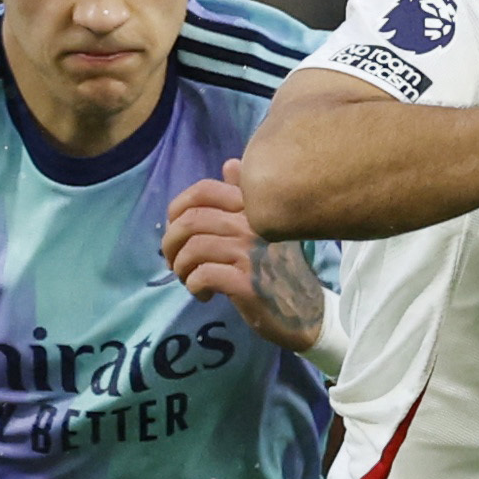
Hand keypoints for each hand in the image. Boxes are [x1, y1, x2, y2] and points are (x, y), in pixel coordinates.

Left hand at [163, 159, 324, 351]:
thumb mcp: (267, 229)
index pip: (205, 190)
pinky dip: (194, 285)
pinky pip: (202, 275)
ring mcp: (251, 253)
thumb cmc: (281, 271)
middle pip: (191, 220)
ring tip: (188, 279)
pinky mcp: (247, 283)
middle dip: (171, 242)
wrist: (307, 313)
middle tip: (174, 261)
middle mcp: (253, 224)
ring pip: (193, 248)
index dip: (178, 207)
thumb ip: (246, 197)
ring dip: (181, 267)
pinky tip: (203, 293)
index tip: (174, 228)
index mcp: (254, 208)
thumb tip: (229, 164)